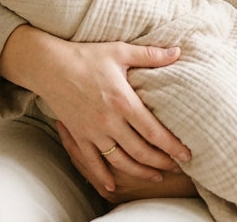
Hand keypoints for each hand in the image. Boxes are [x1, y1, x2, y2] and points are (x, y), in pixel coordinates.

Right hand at [0, 26, 191, 191]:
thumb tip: (177, 51)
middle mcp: (109, 122)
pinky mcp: (78, 135)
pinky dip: (102, 175)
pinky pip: (92, 161)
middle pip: (141, 152)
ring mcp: (92, 131)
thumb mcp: (120, 51)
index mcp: (123, 102)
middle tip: (177, 167)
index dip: (172, 146)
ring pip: (120, 161)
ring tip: (155, 176)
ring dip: (140, 172)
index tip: (187, 154)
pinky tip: (112, 185)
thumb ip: (150, 55)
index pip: (154, 132)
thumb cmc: (86, 55)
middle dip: (162, 162)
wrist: (49, 65)